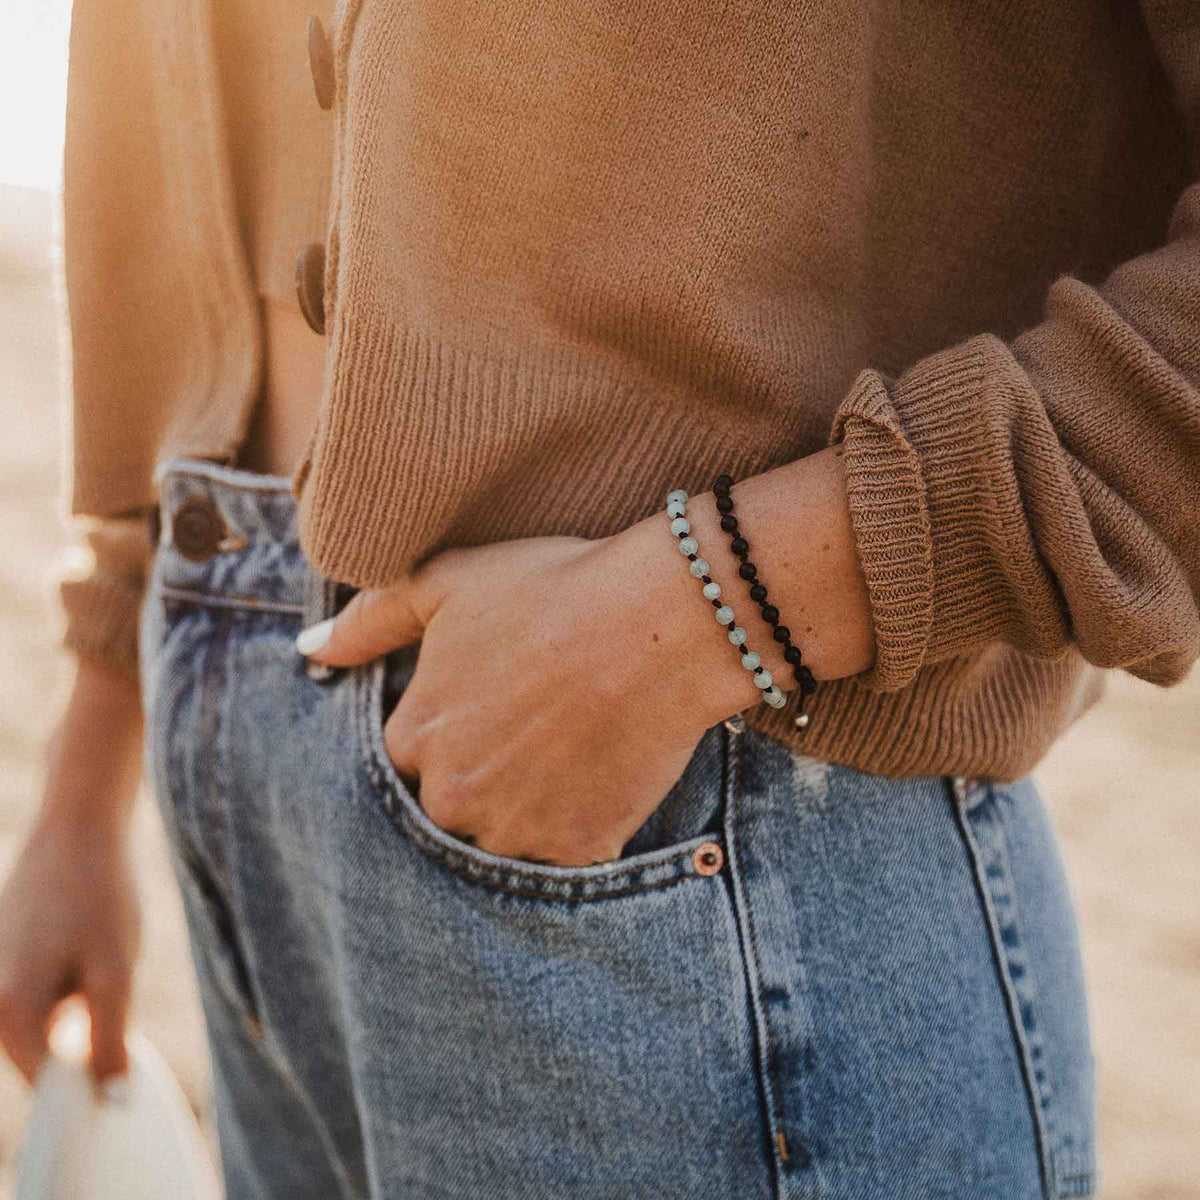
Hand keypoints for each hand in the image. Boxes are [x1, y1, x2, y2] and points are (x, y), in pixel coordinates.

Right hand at [0, 661, 142, 1090]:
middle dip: (85, 1044)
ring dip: (77, 1015)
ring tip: (96, 959)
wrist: (78, 828)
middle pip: (42, 1059)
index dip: (92, 1088)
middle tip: (110, 991)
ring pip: (42, 1027)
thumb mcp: (116, 971)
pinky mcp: (2, 963)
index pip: (48, 1087)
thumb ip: (108, 1040)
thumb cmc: (99, 896)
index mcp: (8, 1014)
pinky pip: (37, 1000)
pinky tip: (84, 950)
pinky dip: (67, 992)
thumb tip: (110, 1100)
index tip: (124, 1073)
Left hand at [297, 447, 874, 866]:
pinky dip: (583, 821)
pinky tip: (603, 767)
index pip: (412, 758)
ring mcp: (516, 832)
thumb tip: (307, 653)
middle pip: (457, 803)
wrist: (659, 622)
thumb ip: (368, 623)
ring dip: (533, 802)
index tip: (496, 700)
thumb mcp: (446, 583)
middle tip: (539, 722)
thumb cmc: (550, 590)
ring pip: (509, 833)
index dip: (456, 726)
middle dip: (488, 772)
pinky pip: (568, 849)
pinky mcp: (579, 850)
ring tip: (575, 741)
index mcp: (414, 740)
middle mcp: (452, 799)